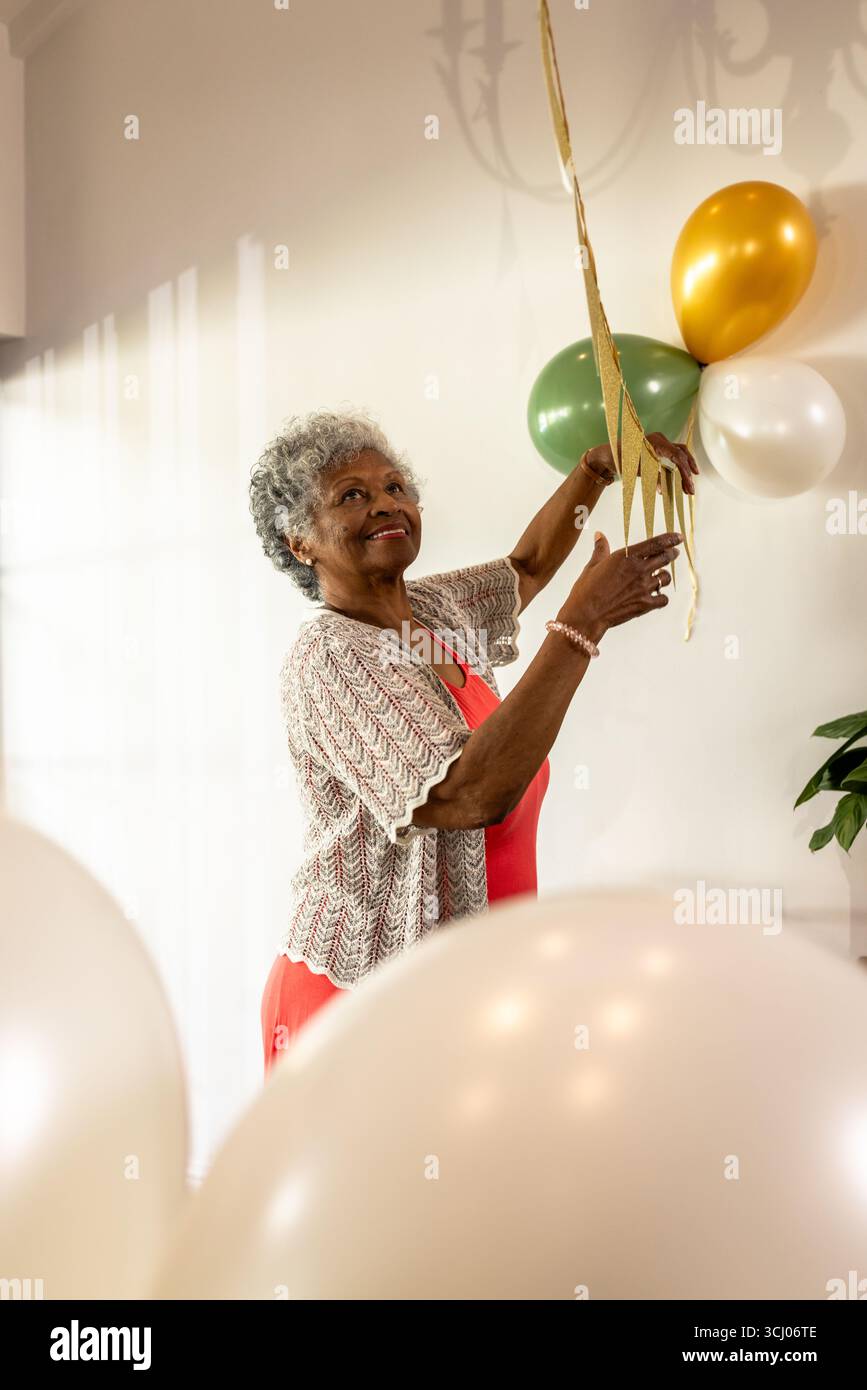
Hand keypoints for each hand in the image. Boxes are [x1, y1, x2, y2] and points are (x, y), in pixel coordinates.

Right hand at [560, 530, 682, 640]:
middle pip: (665, 558)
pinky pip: (664, 599)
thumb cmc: (586, 589)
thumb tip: (600, 536)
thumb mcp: (593, 565)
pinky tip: (656, 597)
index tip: (679, 537)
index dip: (671, 539)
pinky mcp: (645, 604)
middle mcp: (639, 570)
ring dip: (664, 576)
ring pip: (666, 578)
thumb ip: (601, 549)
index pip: (656, 543)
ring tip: (659, 577)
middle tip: (672, 554)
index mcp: (627, 556)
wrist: (586, 614)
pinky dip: (662, 597)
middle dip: (671, 554)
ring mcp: (644, 588)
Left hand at [585, 432, 698, 494]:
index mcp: (656, 441)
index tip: (689, 483)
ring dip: (685, 469)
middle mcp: (660, 440)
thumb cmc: (621, 460)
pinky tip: (682, 479)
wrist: (609, 455)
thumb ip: (652, 479)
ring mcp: (660, 443)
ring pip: (679, 454)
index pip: (677, 455)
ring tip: (689, 485)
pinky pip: (673, 456)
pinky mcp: (658, 449)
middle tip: (691, 488)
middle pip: (681, 454)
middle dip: (688, 472)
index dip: (685, 470)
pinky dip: (678, 467)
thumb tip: (665, 491)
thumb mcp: (637, 471)